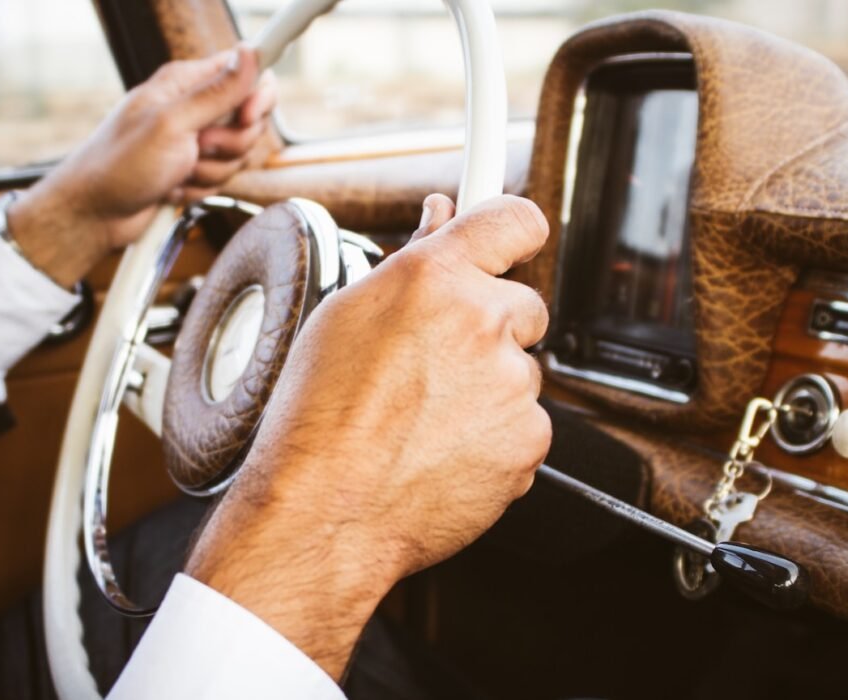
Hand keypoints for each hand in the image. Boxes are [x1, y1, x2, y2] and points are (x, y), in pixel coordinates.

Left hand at [7, 45, 275, 287]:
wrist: (95, 213)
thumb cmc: (118, 165)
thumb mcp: (171, 124)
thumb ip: (216, 93)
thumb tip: (249, 54)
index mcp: (185, 83)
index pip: (245, 74)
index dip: (257, 97)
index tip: (247, 117)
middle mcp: (192, 107)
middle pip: (248, 121)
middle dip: (230, 145)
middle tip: (196, 149)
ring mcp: (193, 140)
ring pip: (237, 155)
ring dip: (211, 172)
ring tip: (177, 173)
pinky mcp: (193, 168)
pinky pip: (221, 178)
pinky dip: (200, 189)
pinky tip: (172, 187)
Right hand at [185, 194, 550, 678]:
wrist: (328, 511)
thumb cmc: (318, 421)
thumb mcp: (344, 316)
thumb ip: (410, 264)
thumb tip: (440, 223)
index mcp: (434, 277)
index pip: (516, 220)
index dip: (513, 233)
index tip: (510, 244)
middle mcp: (482, 320)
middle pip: (523, 305)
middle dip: (491, 329)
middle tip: (436, 365)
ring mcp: (512, 383)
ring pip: (521, 372)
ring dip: (488, 390)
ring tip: (424, 420)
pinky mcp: (529, 439)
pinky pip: (525, 426)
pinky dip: (495, 439)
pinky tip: (443, 450)